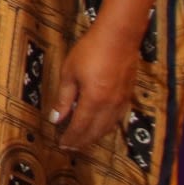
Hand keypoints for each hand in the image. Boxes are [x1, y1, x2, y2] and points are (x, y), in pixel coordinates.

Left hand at [49, 24, 139, 151]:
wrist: (118, 37)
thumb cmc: (90, 50)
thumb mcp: (69, 72)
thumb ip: (64, 98)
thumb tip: (56, 118)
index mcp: (94, 100)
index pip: (80, 127)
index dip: (70, 138)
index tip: (61, 145)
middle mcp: (110, 105)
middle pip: (95, 131)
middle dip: (81, 141)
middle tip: (70, 147)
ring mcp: (121, 101)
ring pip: (107, 127)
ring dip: (94, 137)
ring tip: (82, 141)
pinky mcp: (128, 95)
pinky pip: (116, 119)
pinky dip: (106, 127)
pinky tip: (100, 127)